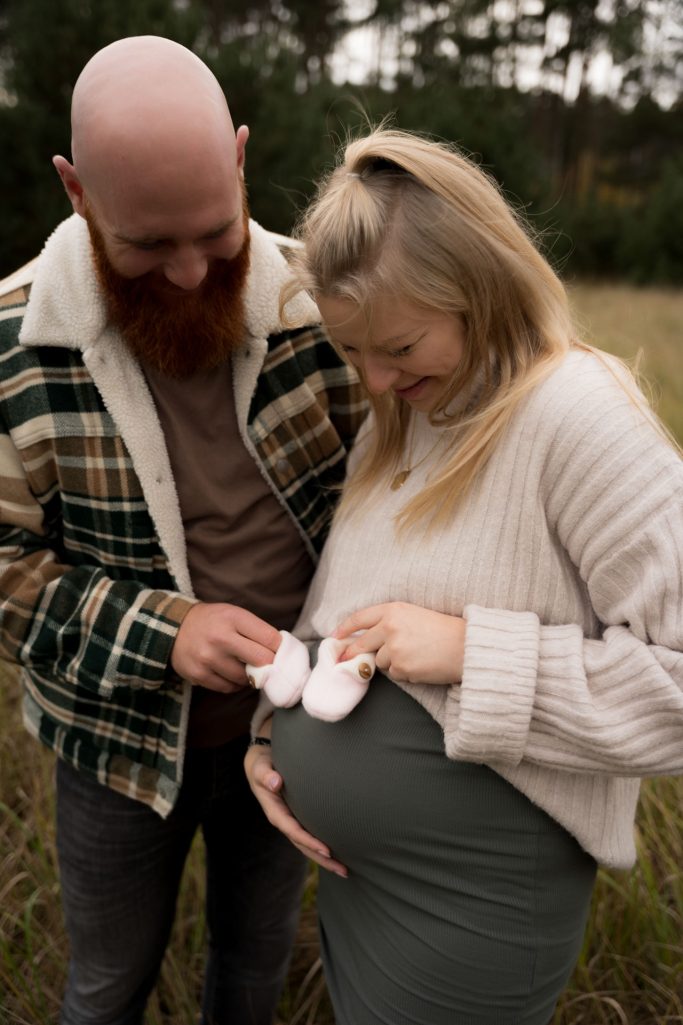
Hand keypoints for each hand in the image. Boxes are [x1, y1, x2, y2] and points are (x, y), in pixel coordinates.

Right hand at [171, 603, 280, 692]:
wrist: (175, 627)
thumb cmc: (213, 621)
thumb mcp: (235, 614)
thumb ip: (257, 631)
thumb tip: (281, 653)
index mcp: (233, 618)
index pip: (270, 638)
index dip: (280, 648)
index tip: (280, 652)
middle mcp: (220, 638)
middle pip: (261, 660)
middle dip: (269, 665)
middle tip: (268, 665)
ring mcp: (208, 658)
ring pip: (245, 678)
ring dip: (250, 677)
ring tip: (246, 668)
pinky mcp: (198, 674)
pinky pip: (228, 688)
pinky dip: (235, 685)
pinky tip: (232, 674)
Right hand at [244, 730, 347, 876]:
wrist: (260, 767)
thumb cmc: (261, 765)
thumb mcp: (260, 767)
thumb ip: (266, 775)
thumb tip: (275, 783)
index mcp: (275, 813)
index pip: (294, 831)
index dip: (310, 842)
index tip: (327, 850)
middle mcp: (284, 821)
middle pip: (304, 846)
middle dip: (322, 859)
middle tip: (343, 871)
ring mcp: (291, 822)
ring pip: (308, 845)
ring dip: (326, 859)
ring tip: (345, 870)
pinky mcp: (298, 818)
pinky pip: (311, 836)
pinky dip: (323, 847)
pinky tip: (339, 854)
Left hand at [335, 602, 464, 684]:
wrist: (465, 645)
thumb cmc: (443, 629)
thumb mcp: (413, 615)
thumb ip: (389, 622)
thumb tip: (367, 638)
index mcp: (392, 610)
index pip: (359, 618)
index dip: (344, 628)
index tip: (335, 637)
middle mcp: (389, 627)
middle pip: (361, 644)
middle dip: (352, 653)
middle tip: (345, 660)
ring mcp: (394, 648)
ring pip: (380, 661)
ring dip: (391, 662)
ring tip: (415, 655)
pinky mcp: (401, 667)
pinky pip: (394, 674)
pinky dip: (404, 672)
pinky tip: (420, 665)